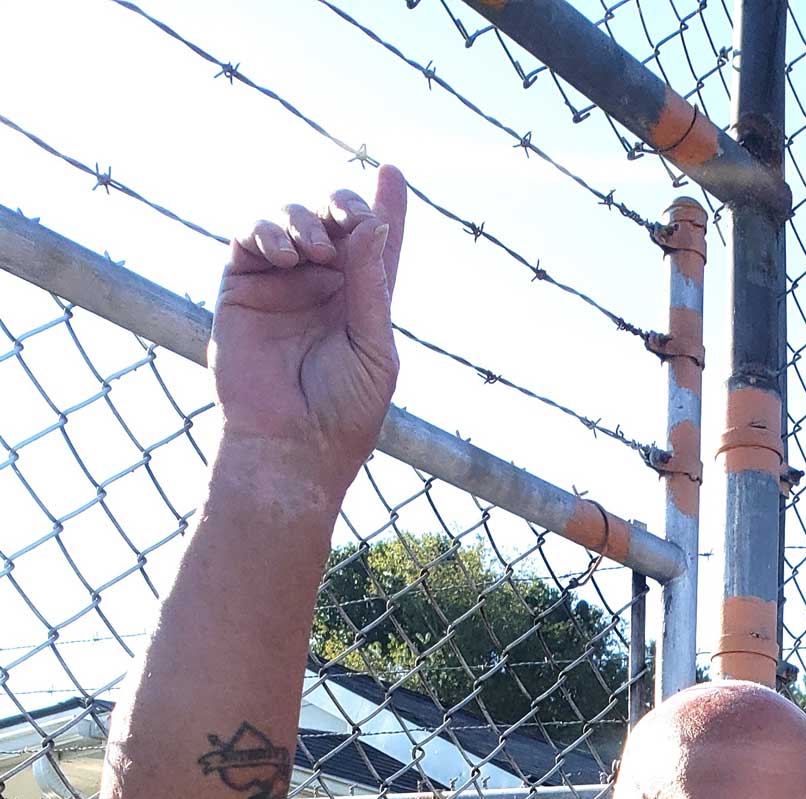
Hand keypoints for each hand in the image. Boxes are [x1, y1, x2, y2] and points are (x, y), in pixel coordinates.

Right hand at [211, 165, 408, 495]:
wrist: (291, 448)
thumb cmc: (343, 412)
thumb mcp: (373, 349)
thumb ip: (371, 287)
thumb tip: (372, 225)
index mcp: (362, 302)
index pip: (376, 244)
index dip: (385, 207)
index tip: (391, 171)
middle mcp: (322, 286)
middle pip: (331, 219)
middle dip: (340, 205)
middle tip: (346, 216)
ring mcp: (280, 284)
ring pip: (289, 220)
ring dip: (304, 220)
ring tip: (314, 249)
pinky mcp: (241, 288)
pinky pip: (249, 239)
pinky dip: (266, 233)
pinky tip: (284, 254)